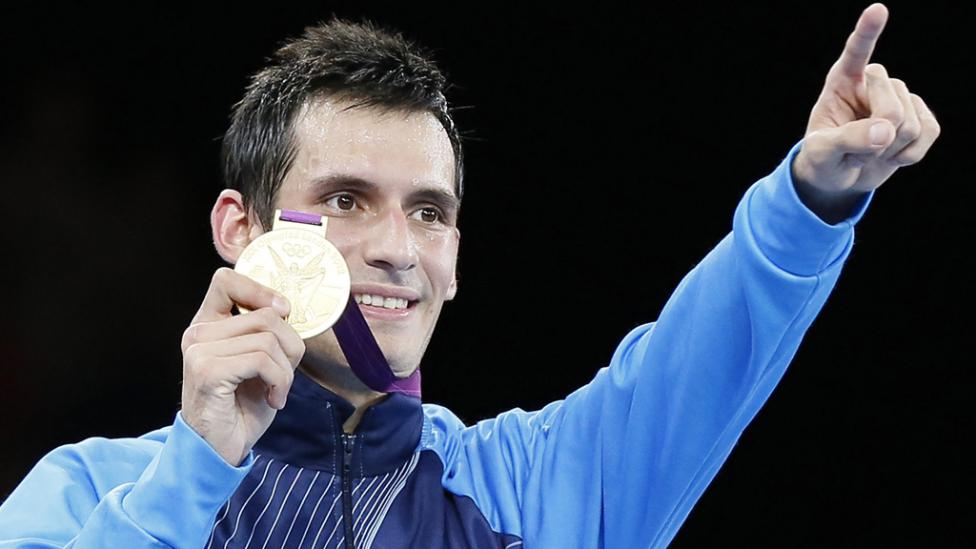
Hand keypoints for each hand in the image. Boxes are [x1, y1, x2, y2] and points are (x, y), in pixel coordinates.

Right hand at [180, 267, 305, 465]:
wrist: (220, 450)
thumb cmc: (242, 406)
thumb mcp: (261, 361)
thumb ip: (267, 332)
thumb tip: (285, 307)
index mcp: (208, 325)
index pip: (226, 280)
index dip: (260, 290)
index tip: (283, 312)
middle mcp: (198, 333)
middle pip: (266, 315)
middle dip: (290, 347)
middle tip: (283, 376)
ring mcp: (199, 350)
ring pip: (268, 338)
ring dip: (286, 371)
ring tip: (276, 391)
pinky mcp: (207, 370)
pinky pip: (263, 360)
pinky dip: (279, 382)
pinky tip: (272, 400)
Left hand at [792, 3, 940, 223]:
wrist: (840, 178)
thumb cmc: (823, 158)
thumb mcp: (822, 152)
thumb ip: (847, 139)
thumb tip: (885, 132)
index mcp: (842, 82)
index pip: (856, 53)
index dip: (868, 33)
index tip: (877, 10)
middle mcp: (873, 84)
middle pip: (893, 106)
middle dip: (877, 137)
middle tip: (854, 150)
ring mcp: (901, 98)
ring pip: (912, 124)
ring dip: (890, 150)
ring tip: (868, 152)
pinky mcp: (921, 117)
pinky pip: (930, 132)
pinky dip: (910, 154)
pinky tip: (892, 155)